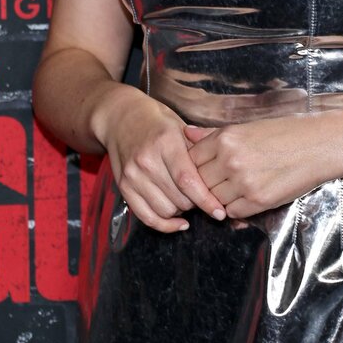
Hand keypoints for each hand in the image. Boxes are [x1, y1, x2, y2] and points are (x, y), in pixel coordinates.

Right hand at [93, 86, 226, 231]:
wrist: (121, 117)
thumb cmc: (157, 121)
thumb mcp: (180, 126)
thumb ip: (199, 149)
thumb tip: (221, 173)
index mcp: (165, 142)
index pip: (187, 180)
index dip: (206, 199)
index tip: (220, 211)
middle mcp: (147, 160)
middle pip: (178, 198)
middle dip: (195, 203)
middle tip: (203, 196)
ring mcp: (133, 175)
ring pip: (164, 210)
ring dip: (180, 211)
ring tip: (187, 200)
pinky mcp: (123, 187)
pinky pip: (146, 216)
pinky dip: (164, 224)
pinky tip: (177, 221)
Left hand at [183, 112, 342, 218]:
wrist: (320, 144)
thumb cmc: (286, 131)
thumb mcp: (248, 127)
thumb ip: (213, 134)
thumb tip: (186, 134)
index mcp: (226, 138)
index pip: (191, 159)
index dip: (192, 167)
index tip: (198, 170)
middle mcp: (230, 160)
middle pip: (199, 182)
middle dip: (202, 185)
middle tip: (213, 184)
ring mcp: (243, 182)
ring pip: (213, 199)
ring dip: (218, 198)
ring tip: (232, 189)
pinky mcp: (258, 201)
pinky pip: (232, 212)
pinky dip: (235, 208)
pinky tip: (246, 196)